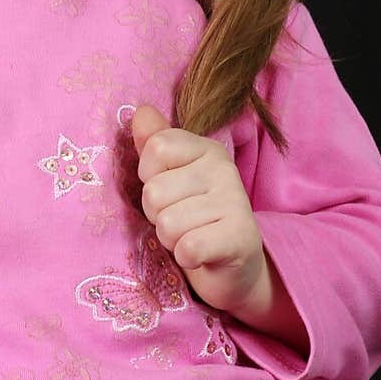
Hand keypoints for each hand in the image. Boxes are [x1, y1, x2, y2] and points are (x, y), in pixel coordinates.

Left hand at [131, 103, 268, 317]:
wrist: (234, 268)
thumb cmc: (195, 218)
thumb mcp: (172, 177)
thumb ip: (154, 144)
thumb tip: (140, 111)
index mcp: (206, 148)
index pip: (155, 148)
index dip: (148, 177)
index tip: (167, 190)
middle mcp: (224, 169)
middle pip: (154, 191)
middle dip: (158, 215)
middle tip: (181, 221)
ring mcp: (235, 202)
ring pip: (167, 223)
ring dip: (171, 239)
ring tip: (190, 237)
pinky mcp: (240, 237)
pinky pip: (187, 247)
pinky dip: (186, 257)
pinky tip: (201, 254)